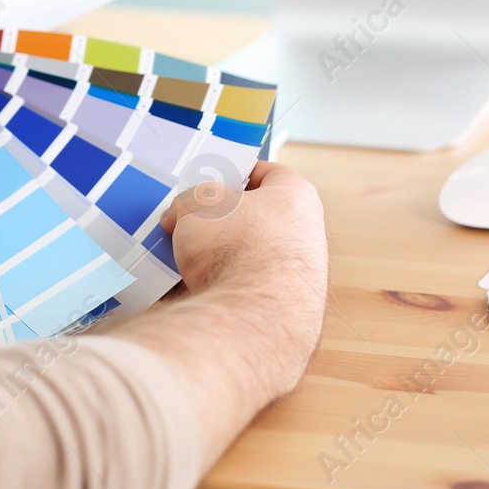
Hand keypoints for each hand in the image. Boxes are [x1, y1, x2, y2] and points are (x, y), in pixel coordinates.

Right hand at [159, 161, 327, 392]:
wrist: (250, 315)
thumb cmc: (238, 248)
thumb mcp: (197, 203)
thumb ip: (189, 202)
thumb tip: (182, 215)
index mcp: (298, 198)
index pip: (268, 173)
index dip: (236, 173)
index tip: (213, 180)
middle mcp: (306, 237)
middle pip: (254, 220)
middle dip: (218, 222)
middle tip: (188, 222)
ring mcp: (297, 280)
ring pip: (245, 259)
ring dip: (215, 259)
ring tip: (183, 259)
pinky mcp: (280, 313)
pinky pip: (242, 292)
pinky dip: (218, 290)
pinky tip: (193, 290)